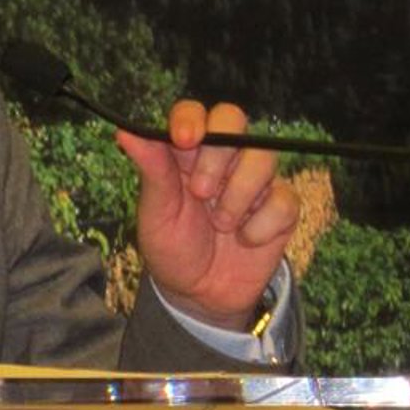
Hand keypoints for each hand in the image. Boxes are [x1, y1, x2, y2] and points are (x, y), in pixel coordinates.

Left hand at [117, 100, 297, 331]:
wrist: (200, 296)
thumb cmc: (173, 249)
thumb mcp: (156, 214)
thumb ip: (151, 170)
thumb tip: (126, 131)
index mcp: (187, 153)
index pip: (195, 113)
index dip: (192, 119)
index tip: (184, 139)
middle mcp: (224, 159)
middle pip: (234, 120)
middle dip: (217, 157)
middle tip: (201, 193)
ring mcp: (256, 180)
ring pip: (263, 157)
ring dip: (238, 196)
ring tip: (221, 225)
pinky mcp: (281, 208)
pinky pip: (283, 200)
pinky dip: (260, 226)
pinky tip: (244, 240)